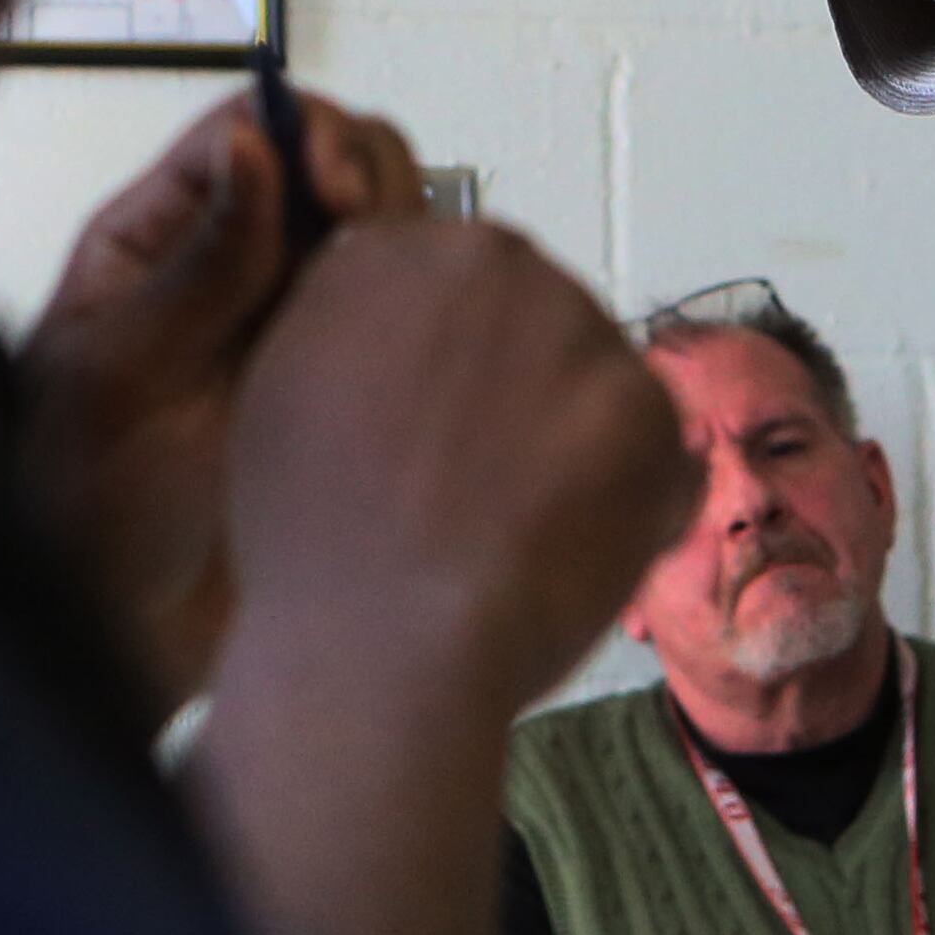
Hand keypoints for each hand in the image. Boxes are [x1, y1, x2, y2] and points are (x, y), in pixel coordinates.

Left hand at [17, 86, 423, 692]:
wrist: (118, 644)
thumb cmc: (84, 512)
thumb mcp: (117, 380)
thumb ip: (194, 270)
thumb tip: (253, 144)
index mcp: (159, 241)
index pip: (247, 134)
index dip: (308, 137)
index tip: (340, 193)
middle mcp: (237, 269)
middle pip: (333, 169)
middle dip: (374, 182)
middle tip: (383, 244)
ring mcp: (297, 329)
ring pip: (382, 242)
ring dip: (412, 247)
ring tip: (412, 302)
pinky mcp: (347, 392)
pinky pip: (406, 327)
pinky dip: (434, 316)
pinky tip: (440, 351)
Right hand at [193, 221, 694, 934]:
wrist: (369, 674)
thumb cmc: (302, 579)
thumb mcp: (277, 420)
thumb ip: (344, 348)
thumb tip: (387, 308)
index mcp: (376, 260)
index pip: (448, 270)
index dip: (445, 379)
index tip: (427, 458)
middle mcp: (483, 268)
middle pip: (536, 323)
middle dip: (517, 419)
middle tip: (465, 531)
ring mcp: (575, 341)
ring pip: (603, 398)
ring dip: (576, 476)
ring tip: (496, 563)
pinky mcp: (646, 420)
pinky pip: (658, 470)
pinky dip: (627, 530)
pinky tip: (556, 578)